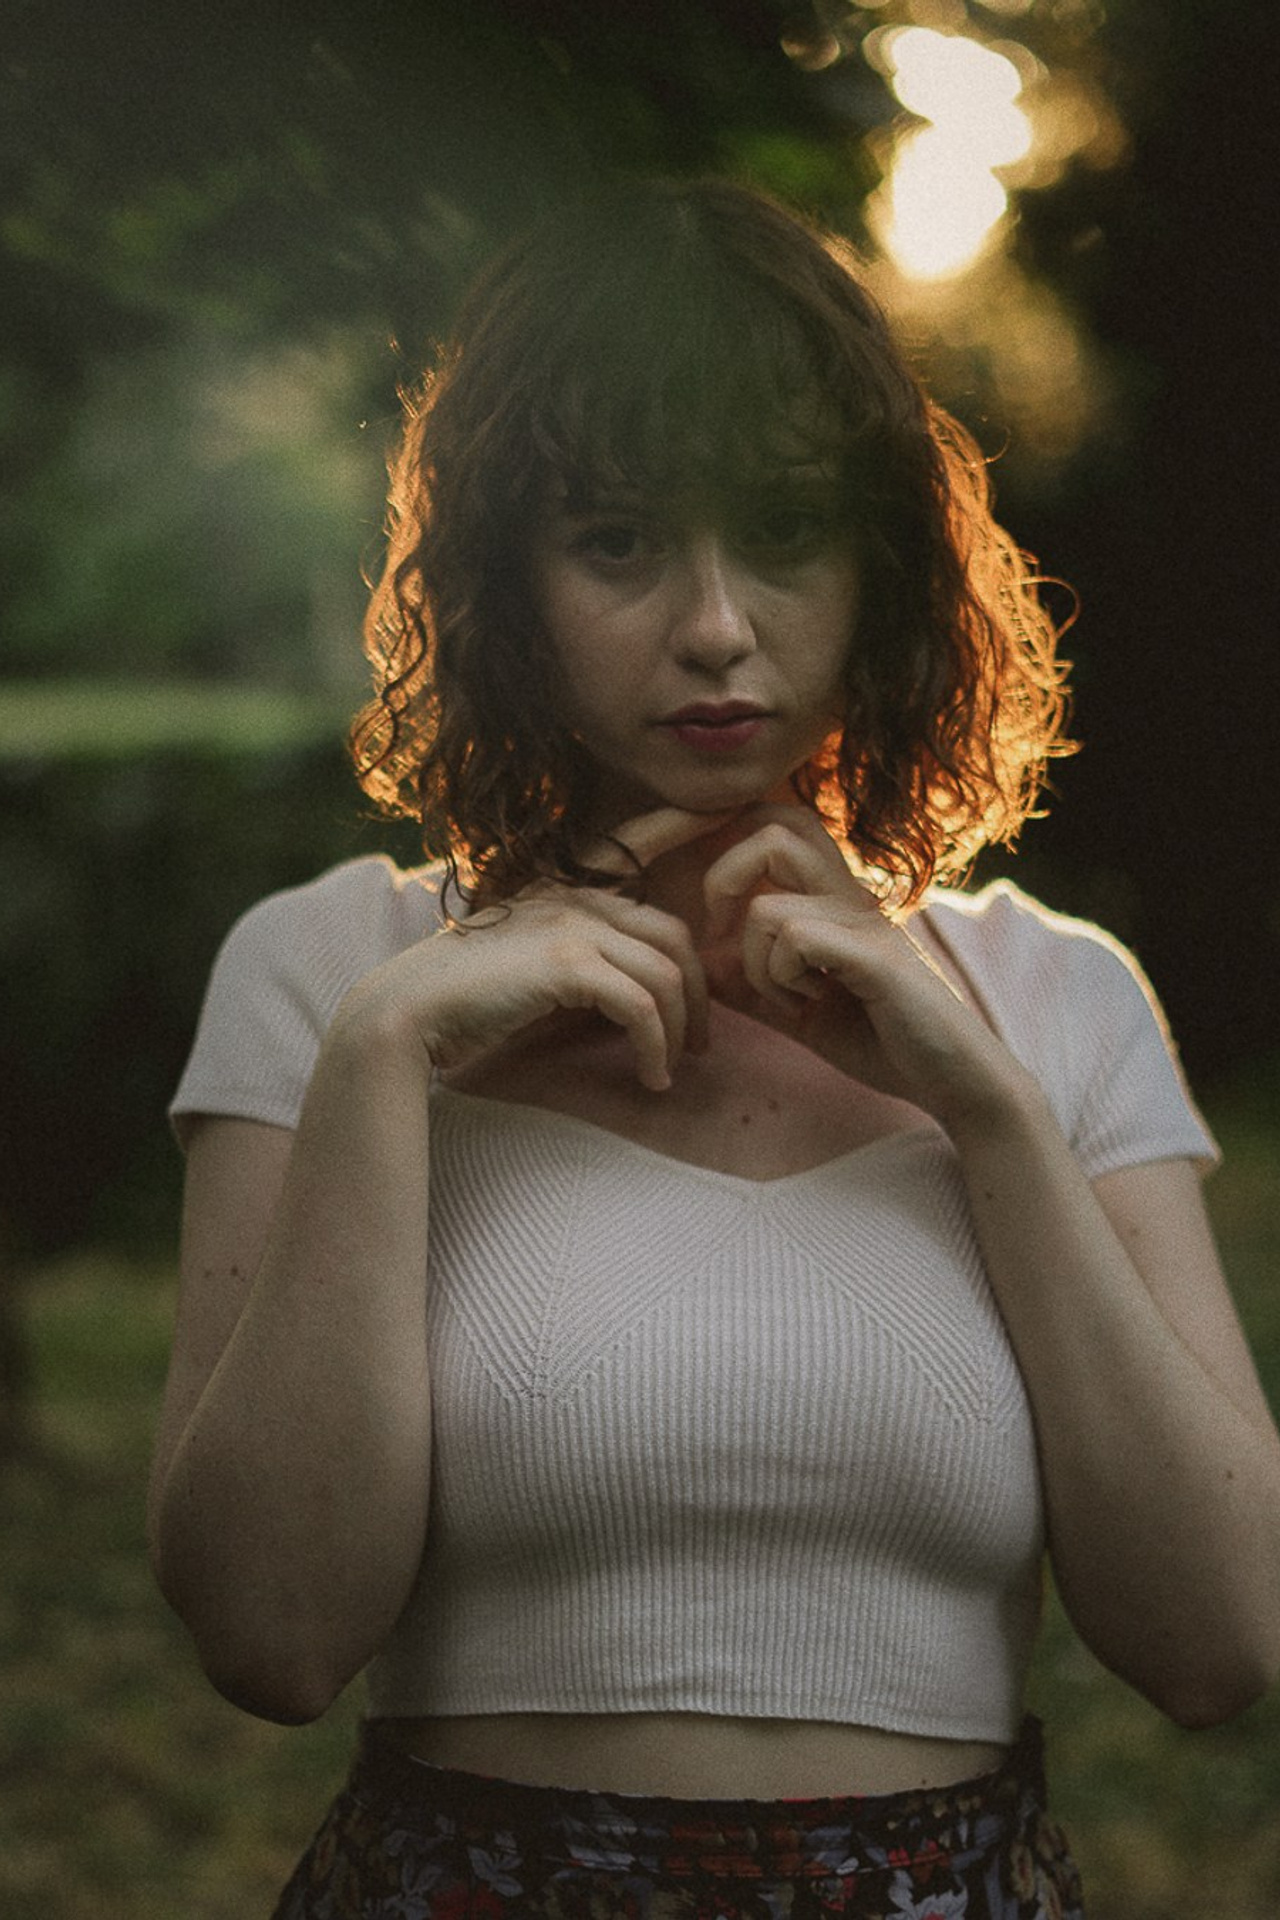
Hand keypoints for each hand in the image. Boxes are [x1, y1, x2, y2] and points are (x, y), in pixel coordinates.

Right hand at [342, 808, 735, 1091]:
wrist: (405, 1010)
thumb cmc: (459, 1002)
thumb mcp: (527, 972)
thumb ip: (573, 970)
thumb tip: (626, 1005)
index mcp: (566, 895)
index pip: (653, 919)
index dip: (684, 967)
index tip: (686, 1015)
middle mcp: (575, 899)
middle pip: (674, 938)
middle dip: (698, 995)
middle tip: (697, 1045)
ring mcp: (572, 926)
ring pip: (666, 973)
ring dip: (679, 1029)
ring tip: (670, 1069)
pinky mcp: (566, 964)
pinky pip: (641, 1005)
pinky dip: (655, 1046)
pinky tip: (651, 1078)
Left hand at [699, 807, 1028, 1130]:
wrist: (954, 1080)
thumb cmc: (885, 1042)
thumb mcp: (801, 1010)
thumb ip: (754, 987)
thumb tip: (701, 967)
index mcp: (836, 899)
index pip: (781, 825)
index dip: (731, 852)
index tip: (716, 918)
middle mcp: (853, 895)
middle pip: (774, 829)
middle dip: (723, 878)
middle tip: (723, 933)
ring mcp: (867, 922)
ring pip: (766, 907)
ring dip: (754, 962)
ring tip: (789, 997)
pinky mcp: (876, 956)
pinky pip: (794, 940)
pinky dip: (780, 980)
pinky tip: (808, 1007)